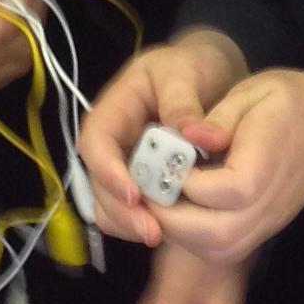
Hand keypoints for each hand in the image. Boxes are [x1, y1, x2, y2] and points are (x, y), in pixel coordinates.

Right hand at [77, 29, 246, 244]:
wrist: (208, 76)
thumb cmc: (191, 67)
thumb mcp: (185, 71)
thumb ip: (183, 100)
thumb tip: (190, 133)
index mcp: (113, 110)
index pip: (95, 143)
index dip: (108, 171)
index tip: (134, 194)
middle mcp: (112, 144)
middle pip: (98, 183)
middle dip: (121, 211)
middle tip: (153, 231)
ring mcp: (124, 167)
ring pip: (110, 205)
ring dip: (130, 225)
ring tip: (162, 236)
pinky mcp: (142, 185)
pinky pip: (131, 212)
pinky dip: (144, 224)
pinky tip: (170, 232)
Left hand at [151, 68, 303, 266]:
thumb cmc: (285, 105)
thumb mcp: (254, 91)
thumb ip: (218, 117)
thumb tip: (188, 134)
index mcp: (267, 167)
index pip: (222, 191)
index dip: (185, 181)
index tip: (162, 159)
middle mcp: (268, 206)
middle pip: (217, 236)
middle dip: (171, 218)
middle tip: (145, 189)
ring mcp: (264, 225)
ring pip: (216, 251)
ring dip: (177, 232)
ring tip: (157, 199)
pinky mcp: (256, 233)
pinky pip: (220, 250)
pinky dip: (190, 237)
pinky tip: (177, 207)